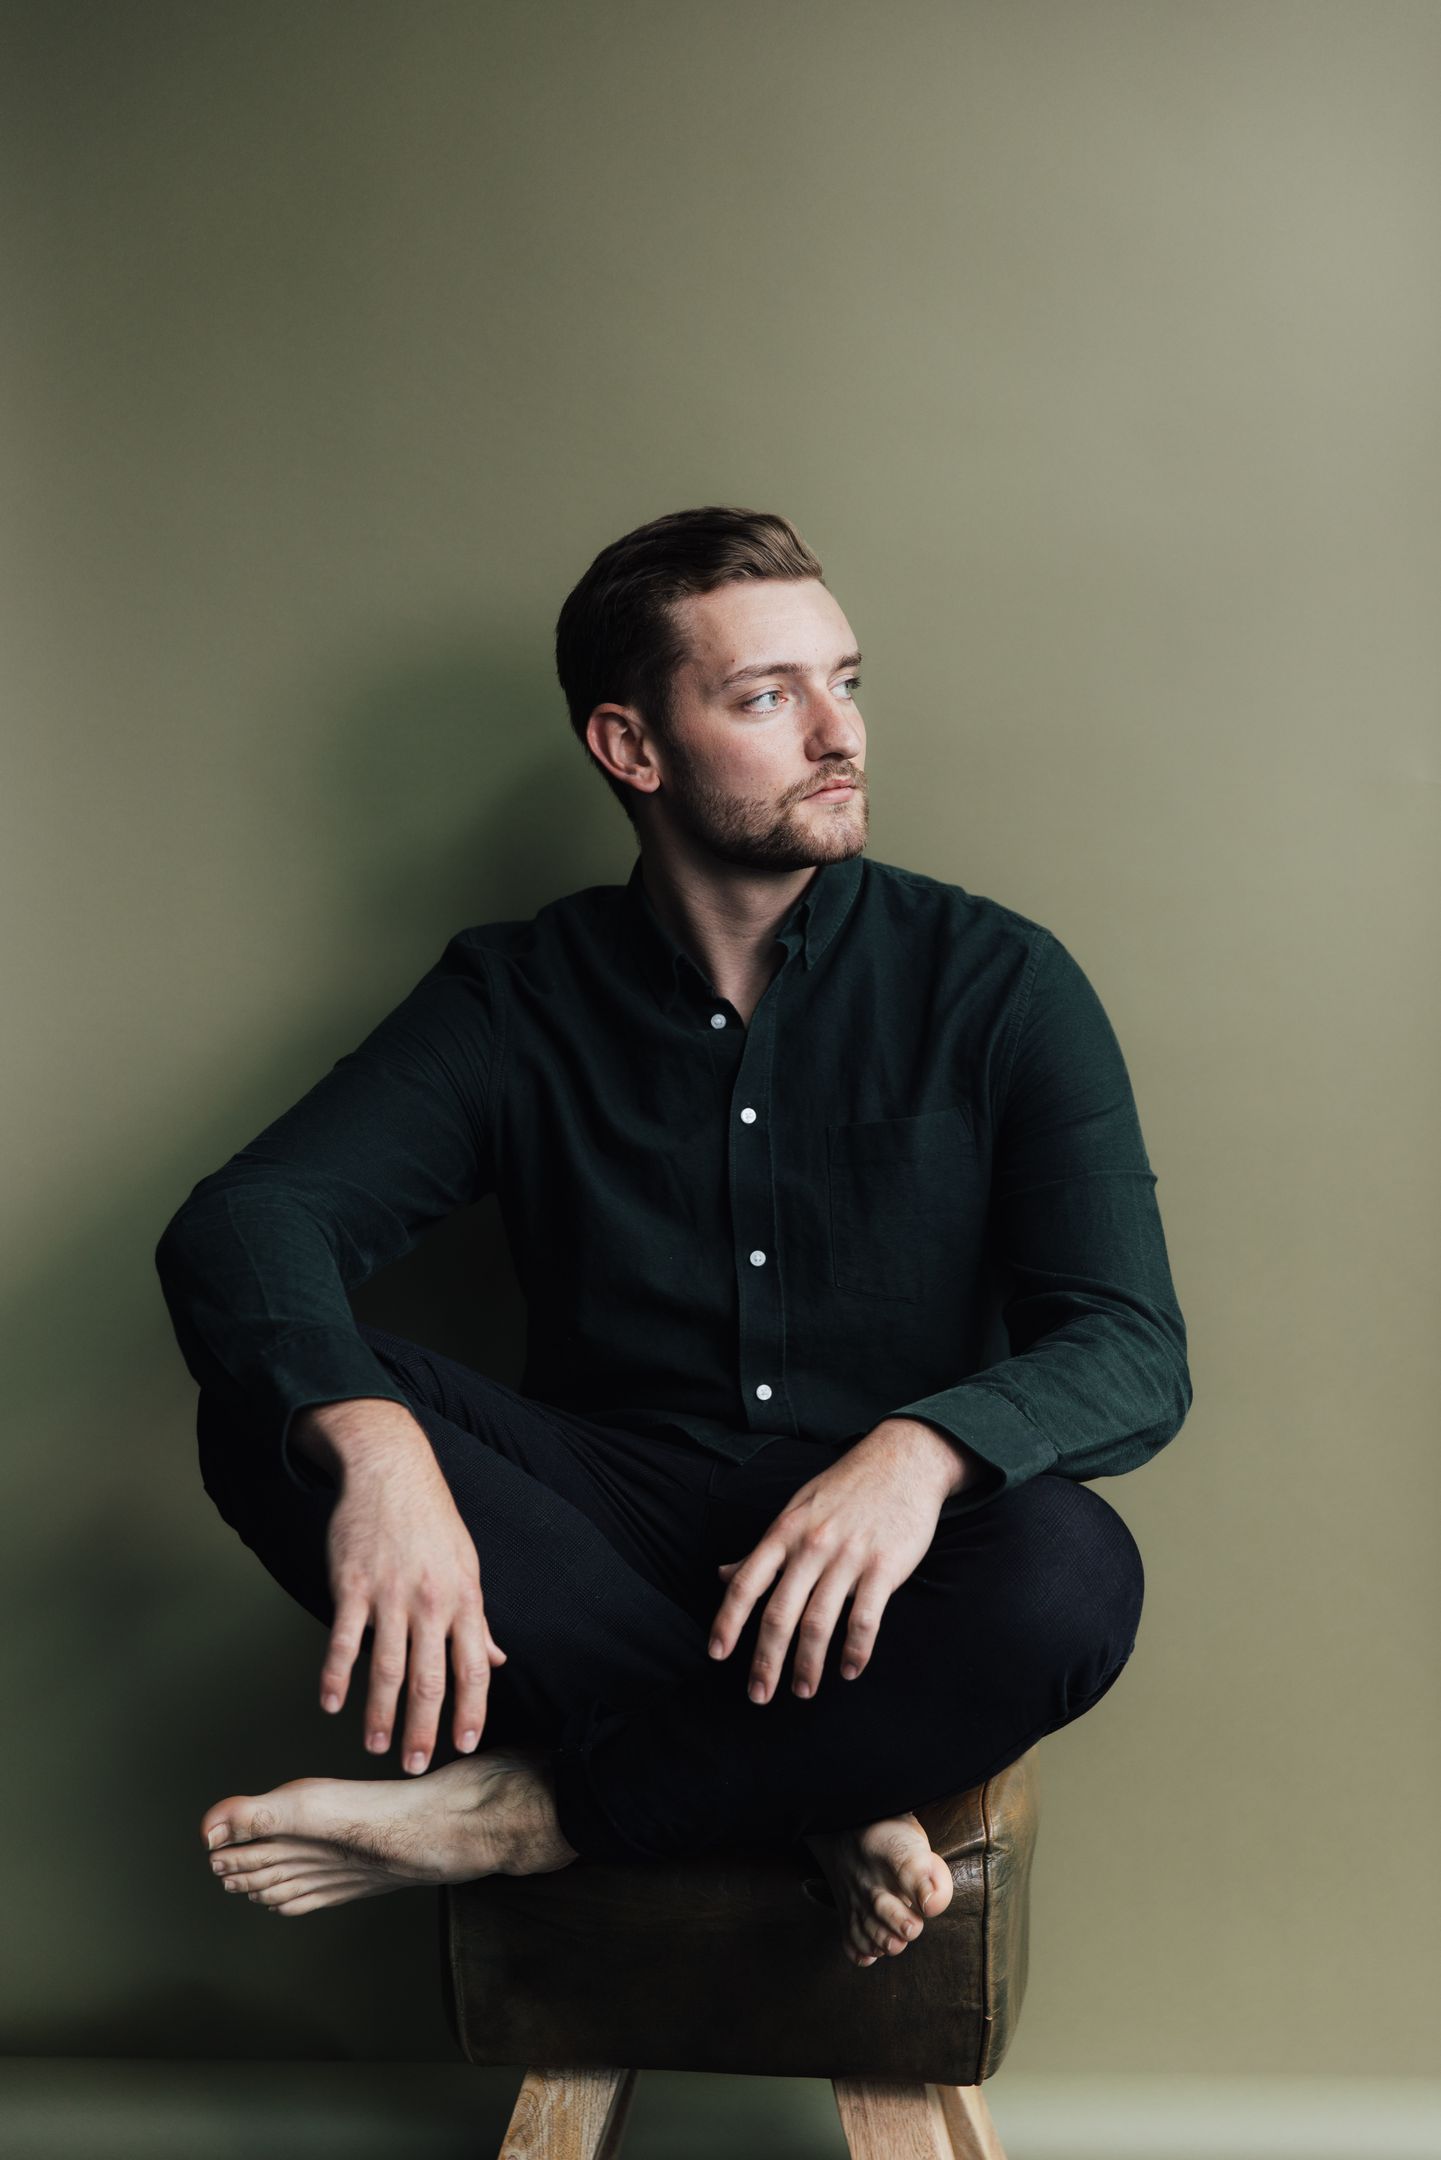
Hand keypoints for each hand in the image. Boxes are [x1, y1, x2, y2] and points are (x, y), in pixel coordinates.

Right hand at [299, 1400, 507, 1772]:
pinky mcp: (352, 1586)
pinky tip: (331, 1704)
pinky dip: (337, 1676)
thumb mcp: (467, 1566)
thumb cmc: (432, 1523)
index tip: (464, 1746)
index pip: (474, 1668)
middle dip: (424, 1729)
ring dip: (380, 1714)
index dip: (471, 1711)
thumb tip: (496, 1660)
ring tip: (375, 1747)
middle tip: (415, 1767)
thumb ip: (478, 1619)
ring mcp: (390, 1594)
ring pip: (387, 1668)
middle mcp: (430, 1602)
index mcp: (464, 1599)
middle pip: (430, 1679)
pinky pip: (344, 1640)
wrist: (391, 1471)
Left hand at [707, 1426, 952, 1702]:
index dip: (727, 1621)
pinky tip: (849, 1670)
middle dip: (766, 1660)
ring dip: (809, 1664)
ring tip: (803, 1690)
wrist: (902, 1461)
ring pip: (819, 1622)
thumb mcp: (795, 1511)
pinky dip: (855, 1650)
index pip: (746, 1583)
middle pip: (779, 1614)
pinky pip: (865, 1618)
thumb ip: (762, 1550)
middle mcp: (811, 1546)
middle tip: (758, 1695)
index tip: (716, 1654)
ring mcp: (848, 1557)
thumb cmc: (843, 1489)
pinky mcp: (885, 1567)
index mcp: (784, 1532)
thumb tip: (721, 1574)